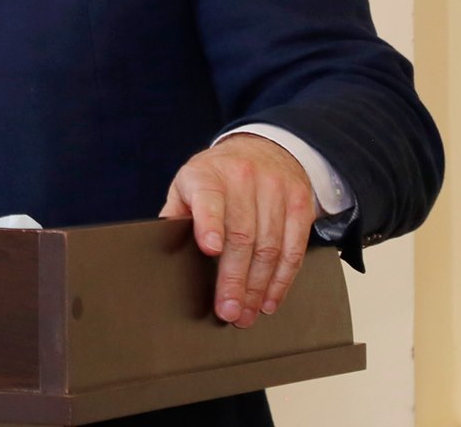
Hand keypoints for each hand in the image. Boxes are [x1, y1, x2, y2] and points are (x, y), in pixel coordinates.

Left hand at [159, 134, 315, 327]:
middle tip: (228, 310)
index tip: (210, 249)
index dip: (210, 224)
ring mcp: (275, 190)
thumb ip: (177, 214)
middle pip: (242, 235)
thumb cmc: (217, 176)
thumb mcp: (189, 184)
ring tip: (246, 312)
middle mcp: (243, 179)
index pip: (208, 199)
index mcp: (208, 175)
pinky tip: (269, 298)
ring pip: (270, 247)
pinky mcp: (299, 204)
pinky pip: (294, 249)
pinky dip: (282, 280)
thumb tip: (161, 246)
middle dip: (235, 279)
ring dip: (258, 287)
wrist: (262, 149)